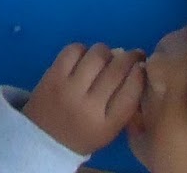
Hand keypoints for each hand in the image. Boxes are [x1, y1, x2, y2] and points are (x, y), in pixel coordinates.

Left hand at [23, 43, 144, 155]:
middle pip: (116, 70)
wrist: (43, 138)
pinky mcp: (52, 75)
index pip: (131, 93)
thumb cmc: (83, 133)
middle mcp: (89, 106)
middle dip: (129, 57)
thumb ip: (124, 103)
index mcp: (107, 125)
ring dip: (106, 51)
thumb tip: (135, 66)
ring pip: (96, 55)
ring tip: (106, 57)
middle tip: (133, 54)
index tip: (143, 65)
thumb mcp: (109, 129)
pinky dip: (83, 49)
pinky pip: (73, 50)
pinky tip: (85, 57)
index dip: (140, 73)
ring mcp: (69, 89)